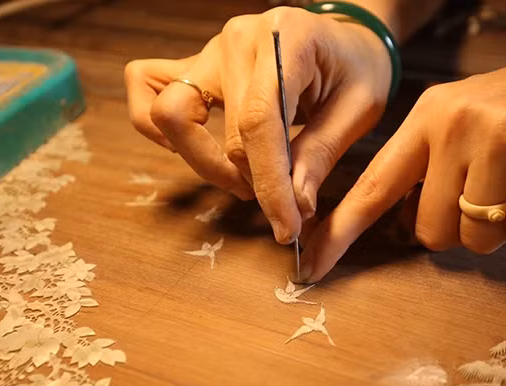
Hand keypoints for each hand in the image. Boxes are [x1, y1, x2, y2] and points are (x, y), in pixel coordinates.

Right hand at [124, 7, 390, 242]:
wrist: (345, 38)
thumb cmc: (356, 69)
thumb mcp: (359, 109)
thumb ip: (322, 154)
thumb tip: (294, 205)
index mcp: (287, 38)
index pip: (261, 122)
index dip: (269, 183)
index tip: (285, 227)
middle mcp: (238, 39)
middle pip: (224, 131)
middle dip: (250, 182)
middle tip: (281, 203)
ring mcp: (209, 49)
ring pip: (171, 116)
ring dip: (204, 163)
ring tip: (245, 178)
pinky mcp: (193, 63)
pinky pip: (146, 87)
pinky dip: (160, 128)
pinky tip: (200, 148)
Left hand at [299, 34, 505, 281]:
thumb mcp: (473, 126)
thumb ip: (433, 169)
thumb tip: (401, 229)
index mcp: (428, 116)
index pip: (372, 185)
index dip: (340, 230)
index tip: (311, 265)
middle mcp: (455, 120)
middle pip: (429, 230)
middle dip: (463, 230)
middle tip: (498, 192)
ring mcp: (499, 132)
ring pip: (476, 237)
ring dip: (505, 226)